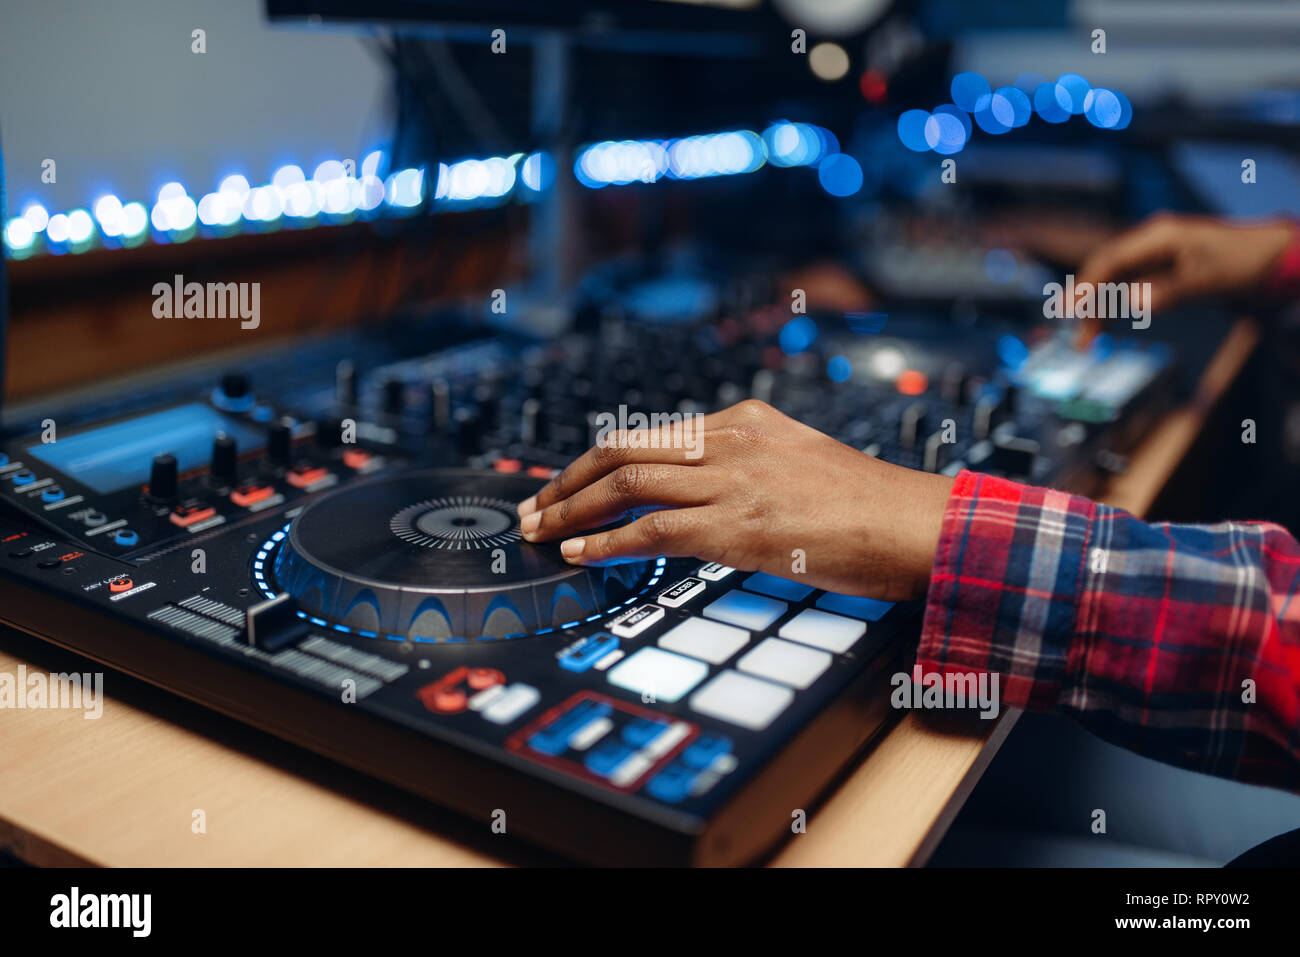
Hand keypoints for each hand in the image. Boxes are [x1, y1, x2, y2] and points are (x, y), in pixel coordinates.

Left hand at [515, 400, 954, 600]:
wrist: (912, 523)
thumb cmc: (865, 503)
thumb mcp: (799, 460)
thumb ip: (749, 465)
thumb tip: (704, 494)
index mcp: (743, 421)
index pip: (649, 436)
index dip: (596, 461)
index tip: (568, 484)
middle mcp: (730, 441)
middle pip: (623, 450)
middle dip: (568, 481)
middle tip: (534, 506)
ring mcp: (733, 481)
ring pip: (628, 485)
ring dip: (573, 510)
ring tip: (540, 531)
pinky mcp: (738, 526)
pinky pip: (653, 531)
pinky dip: (607, 543)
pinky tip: (579, 553)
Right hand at [1071, 213, 1295, 344]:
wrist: (1272, 257)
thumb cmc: (1244, 261)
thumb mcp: (1208, 278)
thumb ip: (1169, 291)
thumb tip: (1133, 303)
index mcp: (1158, 236)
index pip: (1109, 260)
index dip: (1085, 286)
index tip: (1068, 311)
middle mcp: (1151, 242)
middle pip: (1105, 271)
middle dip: (1085, 303)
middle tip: (1077, 337)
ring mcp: (1154, 256)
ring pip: (1113, 281)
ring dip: (1098, 309)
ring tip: (1086, 341)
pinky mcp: (1160, 270)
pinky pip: (1127, 287)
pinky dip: (1114, 307)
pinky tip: (1105, 324)